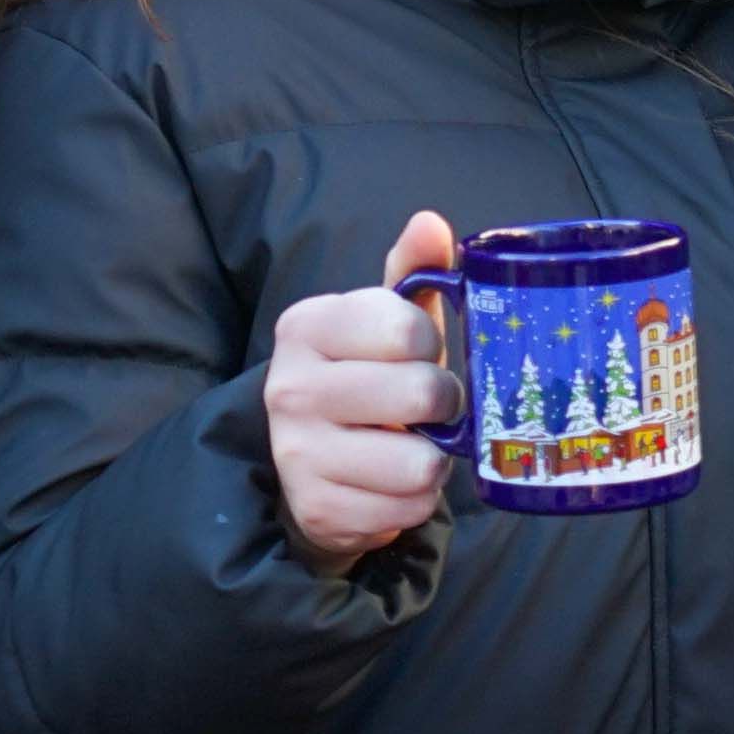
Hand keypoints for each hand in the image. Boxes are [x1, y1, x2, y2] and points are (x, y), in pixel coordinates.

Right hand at [265, 210, 460, 570]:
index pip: (407, 328)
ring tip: (411, 447)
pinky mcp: (319, 510)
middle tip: (425, 407)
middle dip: (442, 403)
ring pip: (422, 462)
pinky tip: (390, 482)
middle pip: (422, 394)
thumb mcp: (384, 322)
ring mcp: (298, 453)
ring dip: (434, 459)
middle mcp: (291, 387)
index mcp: (307, 327)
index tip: (414, 354)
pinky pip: (409, 508)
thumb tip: (430, 224)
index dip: (429, 345)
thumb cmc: (365, 377)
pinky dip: (416, 501)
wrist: (312, 462)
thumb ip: (411, 272)